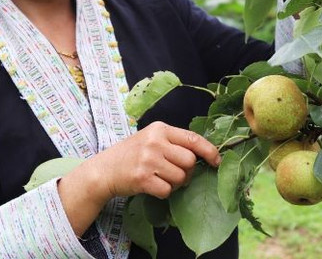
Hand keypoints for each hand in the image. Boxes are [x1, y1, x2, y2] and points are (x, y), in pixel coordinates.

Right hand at [61, 121, 220, 211]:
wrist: (104, 169)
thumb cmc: (132, 154)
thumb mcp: (151, 138)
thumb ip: (173, 142)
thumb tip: (203, 154)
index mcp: (160, 129)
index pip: (193, 139)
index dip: (209, 151)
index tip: (216, 161)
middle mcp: (155, 142)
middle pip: (189, 161)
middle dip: (187, 172)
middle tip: (175, 173)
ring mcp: (148, 160)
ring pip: (180, 178)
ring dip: (175, 184)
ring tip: (161, 179)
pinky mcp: (142, 178)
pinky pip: (167, 190)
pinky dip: (163, 192)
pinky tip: (152, 186)